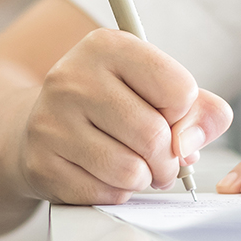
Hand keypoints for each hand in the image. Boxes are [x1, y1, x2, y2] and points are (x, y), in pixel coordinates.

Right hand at [13, 28, 232, 204]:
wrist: (43, 125)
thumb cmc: (110, 106)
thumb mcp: (156, 89)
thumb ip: (199, 109)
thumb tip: (190, 145)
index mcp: (106, 46)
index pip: (178, 89)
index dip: (183, 113)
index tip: (166, 115)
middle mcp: (73, 77)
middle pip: (154, 136)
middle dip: (169, 160)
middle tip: (161, 160)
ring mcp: (51, 121)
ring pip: (130, 171)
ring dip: (143, 178)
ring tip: (133, 167)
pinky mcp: (41, 163)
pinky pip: (103, 194)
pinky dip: (115, 193)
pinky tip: (103, 176)